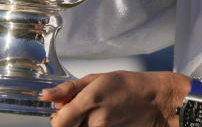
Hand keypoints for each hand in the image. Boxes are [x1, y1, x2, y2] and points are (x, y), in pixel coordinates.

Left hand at [42, 70, 190, 126]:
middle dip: (69, 123)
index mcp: (89, 101)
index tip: (63, 113)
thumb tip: (46, 96)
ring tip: (94, 116)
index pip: (58, 122)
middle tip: (80, 113)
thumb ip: (69, 89)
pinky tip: (103, 122)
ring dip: (81, 126)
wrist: (155, 102)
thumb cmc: (128, 86)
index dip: (58, 119)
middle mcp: (96, 122)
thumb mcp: (97, 78)